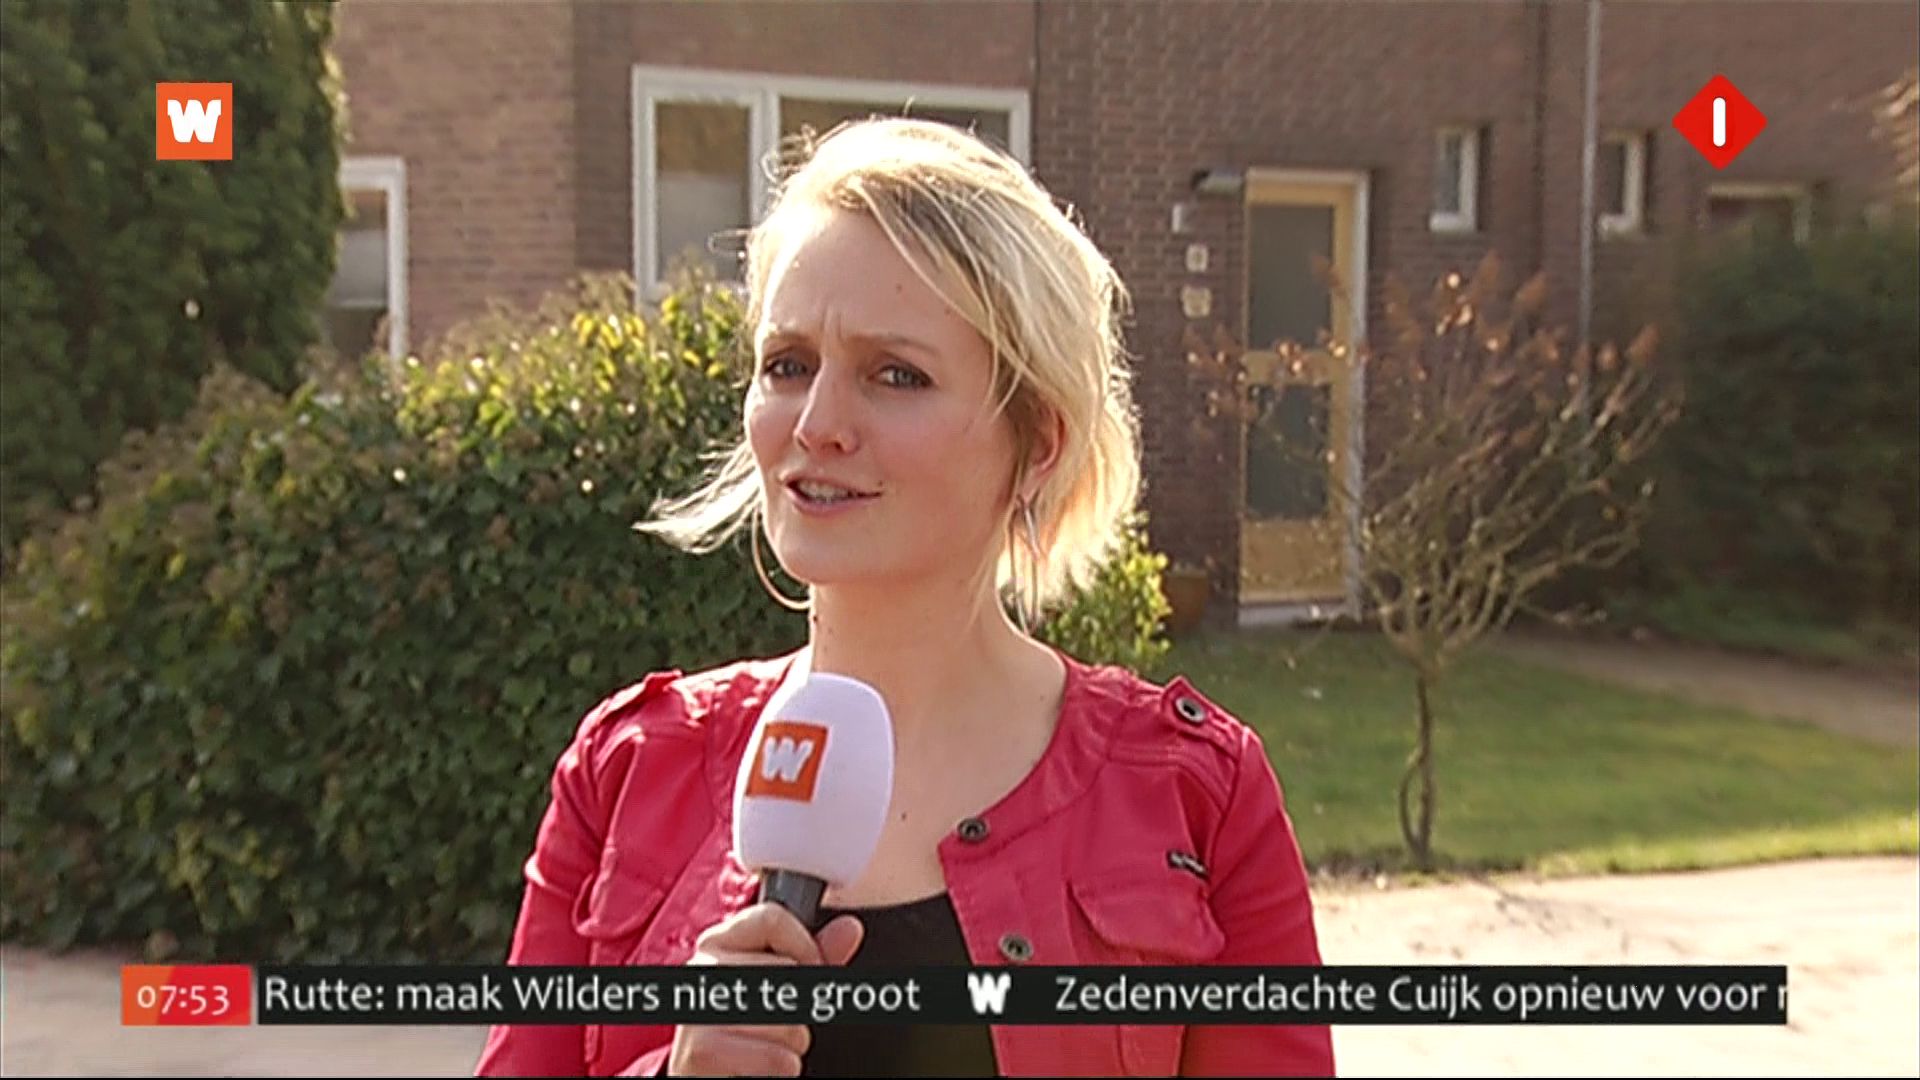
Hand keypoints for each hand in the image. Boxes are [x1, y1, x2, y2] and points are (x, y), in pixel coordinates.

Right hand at [665, 903, 863, 1076]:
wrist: (706, 1076)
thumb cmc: (743, 1032)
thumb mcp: (777, 987)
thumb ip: (814, 957)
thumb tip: (850, 928)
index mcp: (717, 944)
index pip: (771, 919)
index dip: (806, 947)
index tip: (808, 971)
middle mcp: (703, 970)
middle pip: (787, 972)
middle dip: (801, 1007)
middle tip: (779, 1024)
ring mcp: (699, 1008)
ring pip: (788, 1020)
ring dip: (792, 1043)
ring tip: (767, 1047)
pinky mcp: (702, 1051)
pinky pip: (776, 1056)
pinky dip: (781, 1068)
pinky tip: (759, 1067)